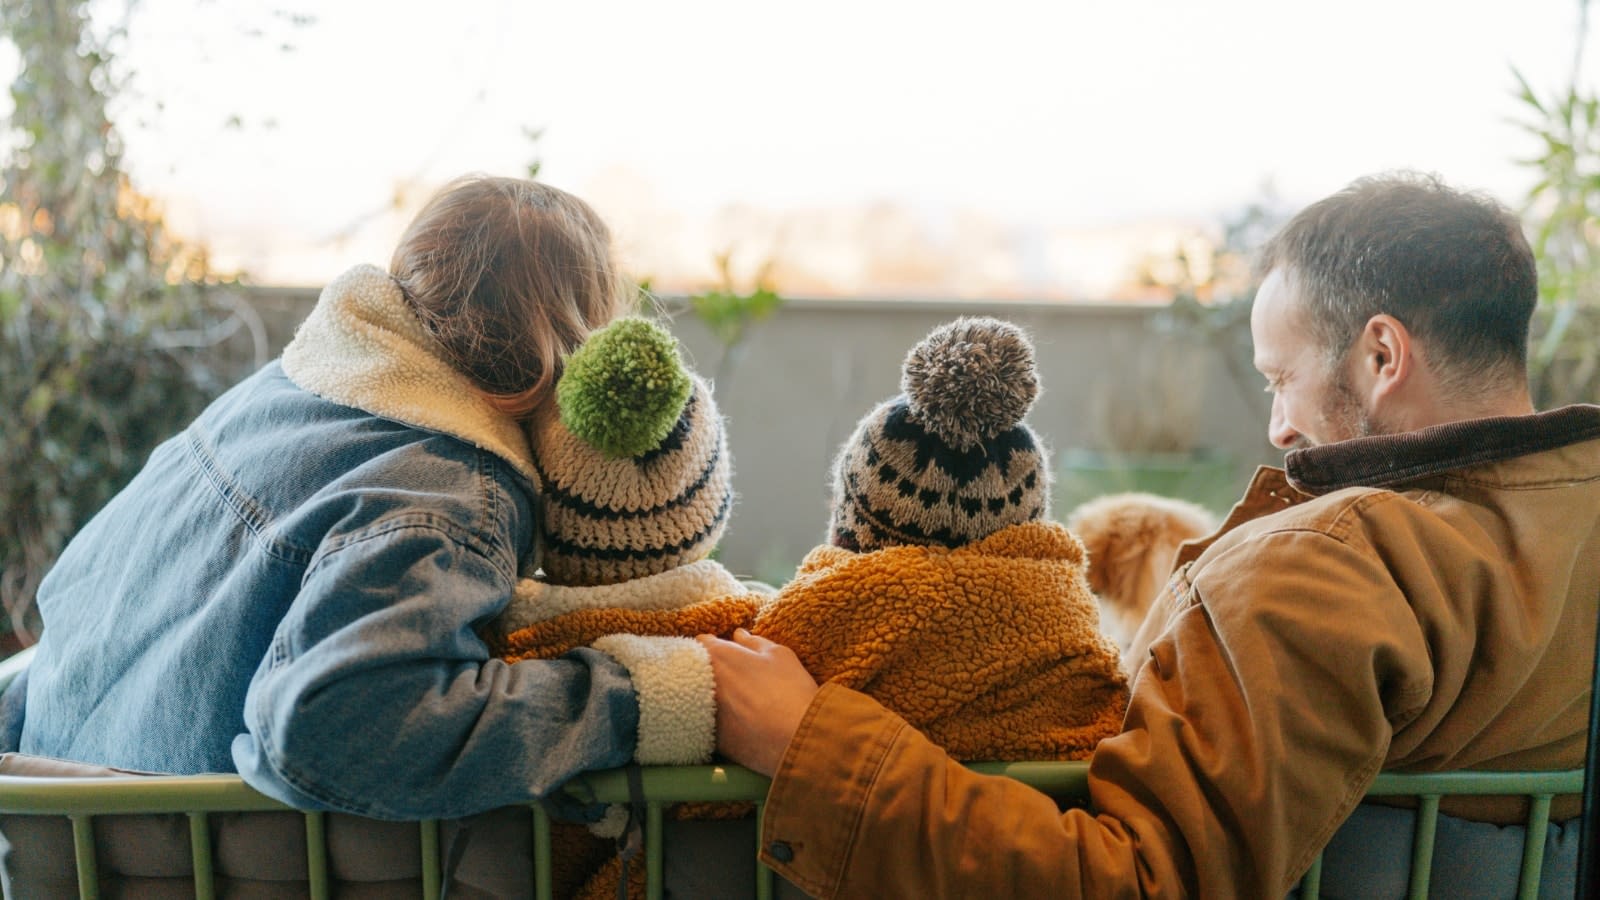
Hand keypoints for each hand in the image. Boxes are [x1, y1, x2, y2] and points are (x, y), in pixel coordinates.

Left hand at [696, 629, 818, 776]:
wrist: (796, 739)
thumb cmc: (791, 691)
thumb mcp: (779, 656)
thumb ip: (754, 642)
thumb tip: (738, 634)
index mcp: (718, 656)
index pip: (700, 642)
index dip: (713, 647)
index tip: (726, 655)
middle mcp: (702, 682)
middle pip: (695, 671)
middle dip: (708, 672)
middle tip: (733, 680)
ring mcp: (702, 712)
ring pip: (698, 700)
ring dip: (710, 698)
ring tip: (737, 704)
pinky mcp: (708, 740)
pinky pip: (707, 726)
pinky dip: (717, 723)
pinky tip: (739, 725)